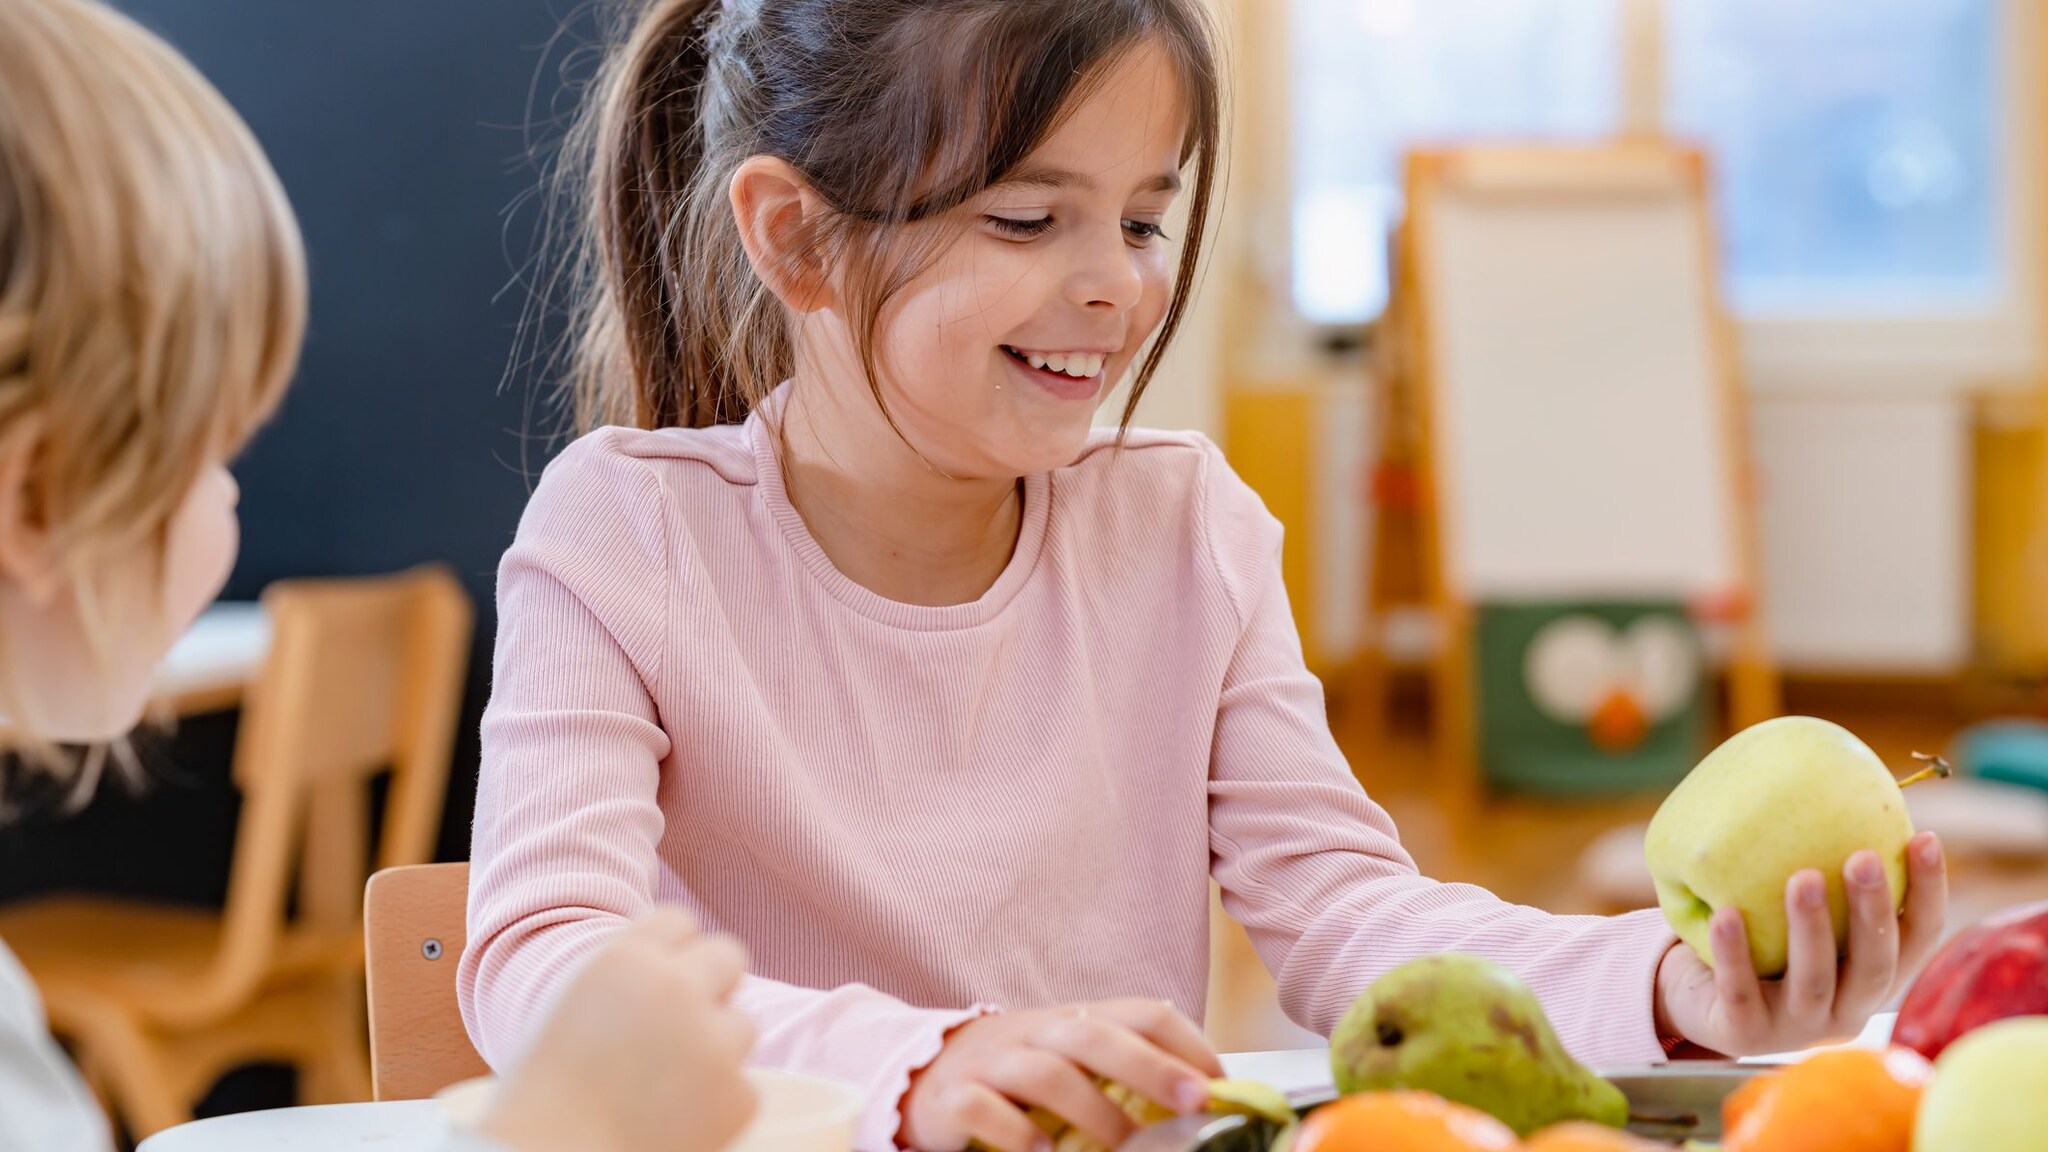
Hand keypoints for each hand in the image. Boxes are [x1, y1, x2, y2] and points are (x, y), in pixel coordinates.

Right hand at [478, 909, 757, 1151]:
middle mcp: (674, 988)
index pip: (679, 921)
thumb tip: (680, 967)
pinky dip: (718, 1107)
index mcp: (623, 959)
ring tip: (662, 1089)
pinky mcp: (736, 1095)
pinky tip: (671, 1125)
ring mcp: (711, 1041)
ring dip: (717, 1048)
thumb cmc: (544, 1097)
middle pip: (729, 955)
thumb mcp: (571, 1009)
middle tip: (690, 1022)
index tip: (664, 980)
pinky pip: (743, 1087)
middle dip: (716, 983)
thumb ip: (627, 980)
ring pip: (743, 1024)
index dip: (672, 954)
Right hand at [899, 1000, 1224, 1151]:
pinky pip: (983, 1110)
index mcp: (1073, 1021)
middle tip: (1194, 1101)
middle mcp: (1034, 1033)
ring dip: (1092, 1111)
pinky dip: (1016, 1133)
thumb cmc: (1014, 1076)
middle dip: (1149, 1067)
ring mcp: (990, 1063)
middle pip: (1094, 1035)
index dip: (1184, 1043)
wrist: (920, 1075)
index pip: (1140, 1012)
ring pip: (1044, 1073)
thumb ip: (1122, 1073)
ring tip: (1124, 1148)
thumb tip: (1202, 1097)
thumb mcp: (1069, 1062)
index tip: (1220, 1083)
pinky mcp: (951, 1100)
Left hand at [1654, 832, 1946, 1056]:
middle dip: (1871, 910)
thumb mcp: (1797, 911)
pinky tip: (1725, 913)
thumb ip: (1820, 867)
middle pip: (1873, 964)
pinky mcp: (1743, 1034)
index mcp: (1869, 978)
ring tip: (1800, 877)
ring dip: (1810, 928)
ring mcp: (1795, 1027)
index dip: (1927, 892)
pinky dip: (1734, 953)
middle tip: (1861, 858)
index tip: (1924, 837)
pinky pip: (1740, 991)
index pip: (1915, 938)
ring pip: (1813, 980)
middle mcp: (1844, 1010)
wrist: (1697, 1000)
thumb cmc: (1761, 943)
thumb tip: (1831, 778)